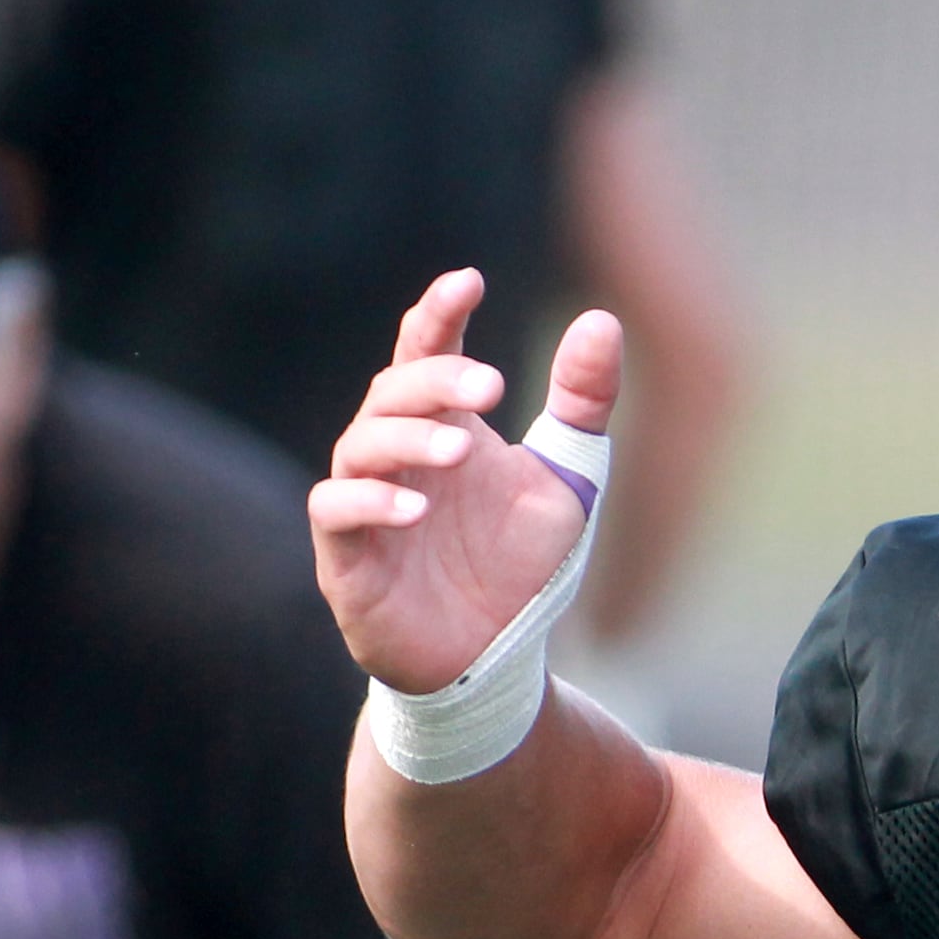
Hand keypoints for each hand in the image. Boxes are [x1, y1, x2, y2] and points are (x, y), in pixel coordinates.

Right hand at [309, 272, 621, 695]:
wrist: (496, 658)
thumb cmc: (518, 566)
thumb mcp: (567, 480)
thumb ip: (581, 405)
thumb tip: (602, 319)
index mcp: (442, 425)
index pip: (425, 350)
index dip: (439, 313)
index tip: (469, 281)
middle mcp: (395, 455)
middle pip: (392, 391)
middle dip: (435, 380)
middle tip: (491, 387)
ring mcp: (364, 504)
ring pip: (359, 444)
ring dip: (407, 438)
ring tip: (460, 449)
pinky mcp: (347, 560)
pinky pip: (336, 513)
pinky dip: (370, 502)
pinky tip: (415, 506)